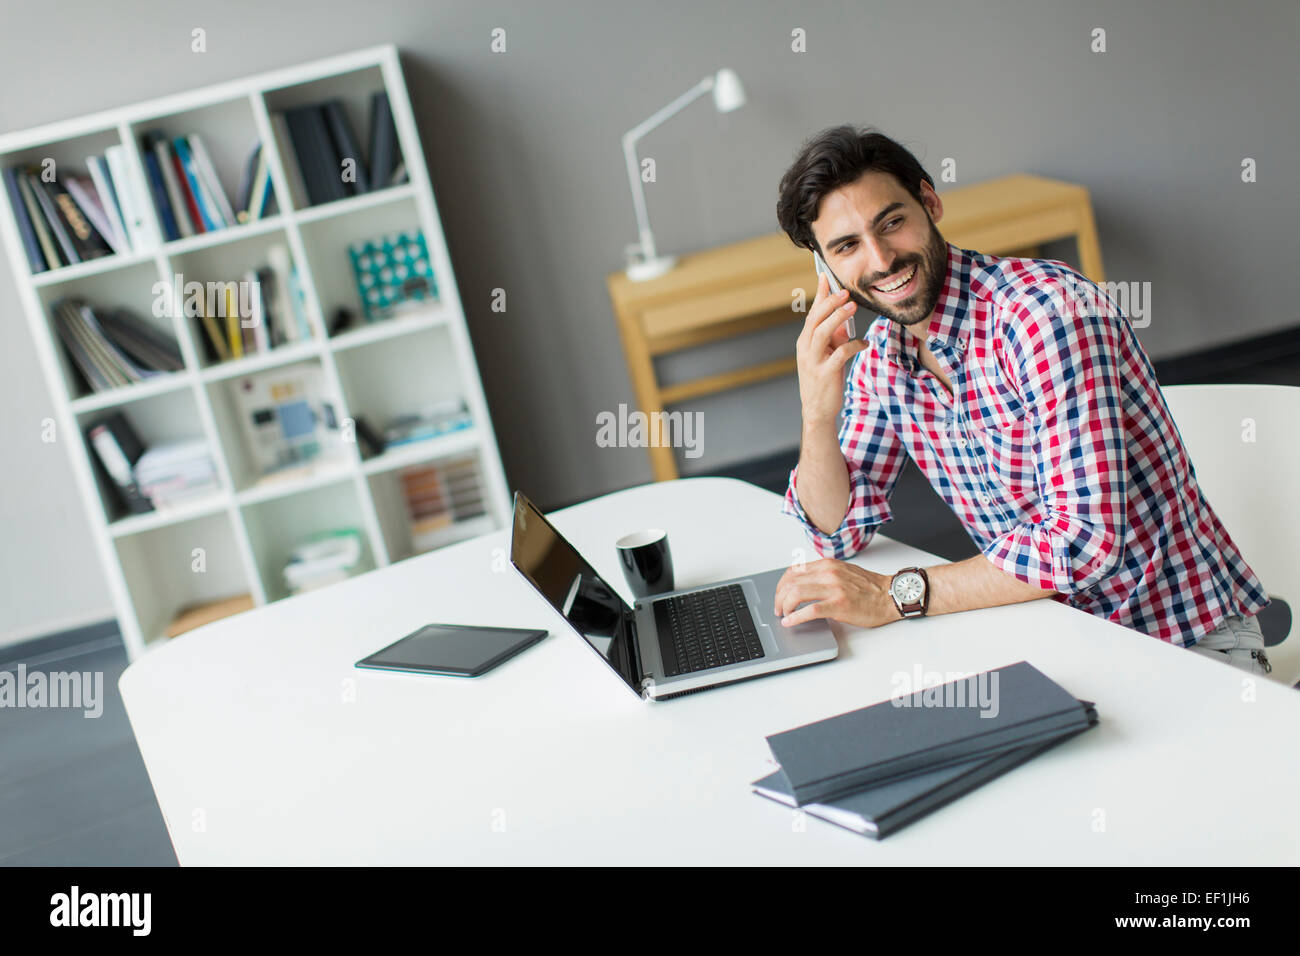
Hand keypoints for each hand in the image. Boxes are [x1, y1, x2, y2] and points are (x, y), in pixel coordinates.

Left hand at [773, 558, 899, 628]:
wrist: (890, 595)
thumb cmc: (869, 587)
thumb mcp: (842, 572)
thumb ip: (822, 574)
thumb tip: (801, 585)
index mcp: (827, 565)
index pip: (793, 571)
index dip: (781, 585)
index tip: (779, 595)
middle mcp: (828, 573)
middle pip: (790, 582)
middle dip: (778, 597)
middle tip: (778, 609)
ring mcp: (834, 588)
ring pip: (796, 594)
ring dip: (784, 606)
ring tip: (784, 615)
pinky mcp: (839, 604)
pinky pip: (810, 610)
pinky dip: (796, 617)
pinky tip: (790, 622)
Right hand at [797, 272, 867, 425]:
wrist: (817, 410)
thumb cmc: (823, 379)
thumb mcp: (826, 354)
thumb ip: (834, 336)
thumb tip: (845, 318)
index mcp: (805, 341)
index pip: (811, 313)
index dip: (819, 294)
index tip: (825, 276)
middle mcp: (805, 348)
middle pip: (815, 319)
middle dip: (830, 303)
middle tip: (845, 292)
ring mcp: (813, 361)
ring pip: (823, 333)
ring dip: (838, 317)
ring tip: (852, 307)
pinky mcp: (825, 373)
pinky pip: (840, 354)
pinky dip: (853, 346)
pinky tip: (864, 344)